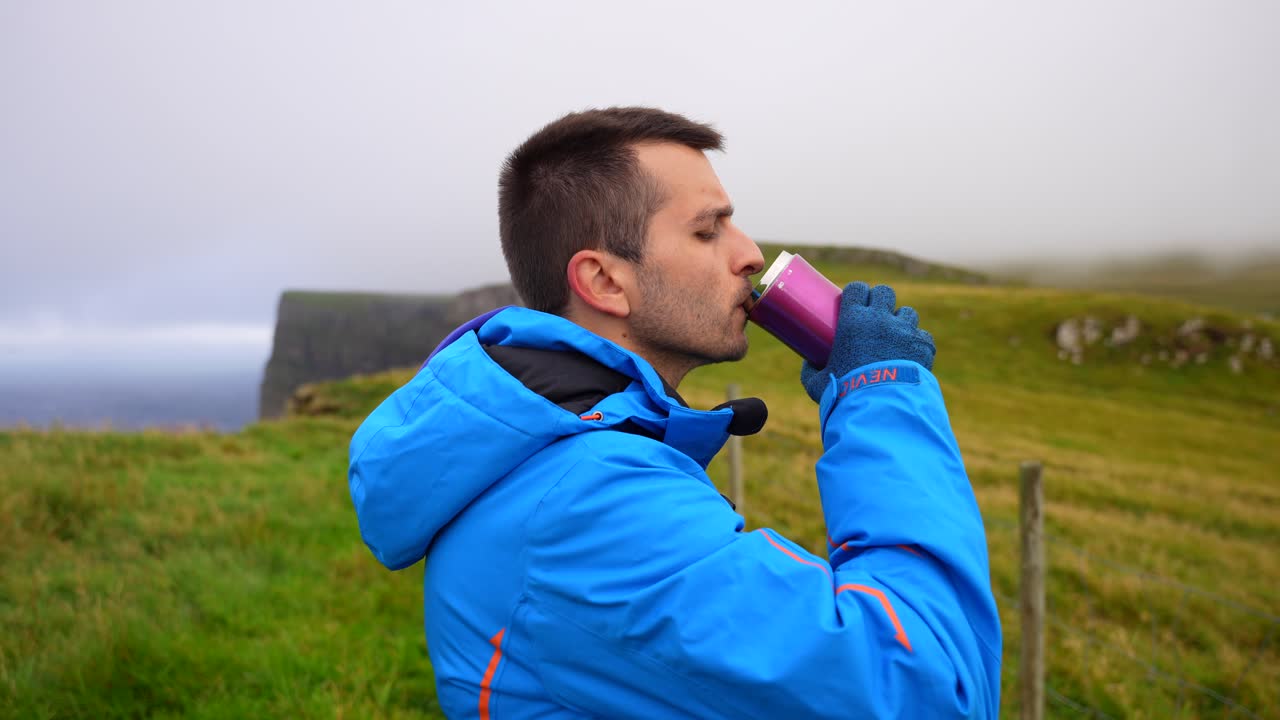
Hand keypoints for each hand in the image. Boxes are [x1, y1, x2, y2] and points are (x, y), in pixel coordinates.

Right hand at [800, 282, 934, 402]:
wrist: (881, 407)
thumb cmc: (845, 394)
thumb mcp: (818, 384)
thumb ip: (810, 371)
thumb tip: (809, 364)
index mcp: (853, 320)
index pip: (856, 289)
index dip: (856, 292)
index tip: (854, 301)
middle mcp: (881, 319)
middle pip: (884, 292)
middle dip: (880, 299)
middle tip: (875, 314)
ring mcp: (905, 331)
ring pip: (907, 312)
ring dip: (901, 320)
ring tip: (895, 336)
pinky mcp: (923, 346)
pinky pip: (922, 336)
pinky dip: (917, 344)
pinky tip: (910, 355)